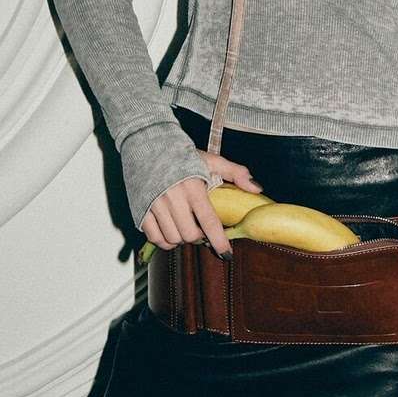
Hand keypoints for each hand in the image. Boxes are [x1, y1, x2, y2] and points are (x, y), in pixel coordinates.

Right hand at [141, 151, 263, 258]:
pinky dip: (164, 241)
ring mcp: (155, 205)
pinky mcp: (141, 209)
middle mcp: (173, 198)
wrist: (148, 144)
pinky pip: (154, 237)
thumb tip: (256, 188)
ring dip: (182, 239)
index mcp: (193, 187)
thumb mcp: (211, 160)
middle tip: (200, 229)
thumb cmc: (182, 154)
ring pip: (172, 238)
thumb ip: (236, 173)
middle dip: (198, 237)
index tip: (226, 253)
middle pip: (190, 235)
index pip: (209, 221)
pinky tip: (171, 232)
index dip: (219, 240)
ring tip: (185, 228)